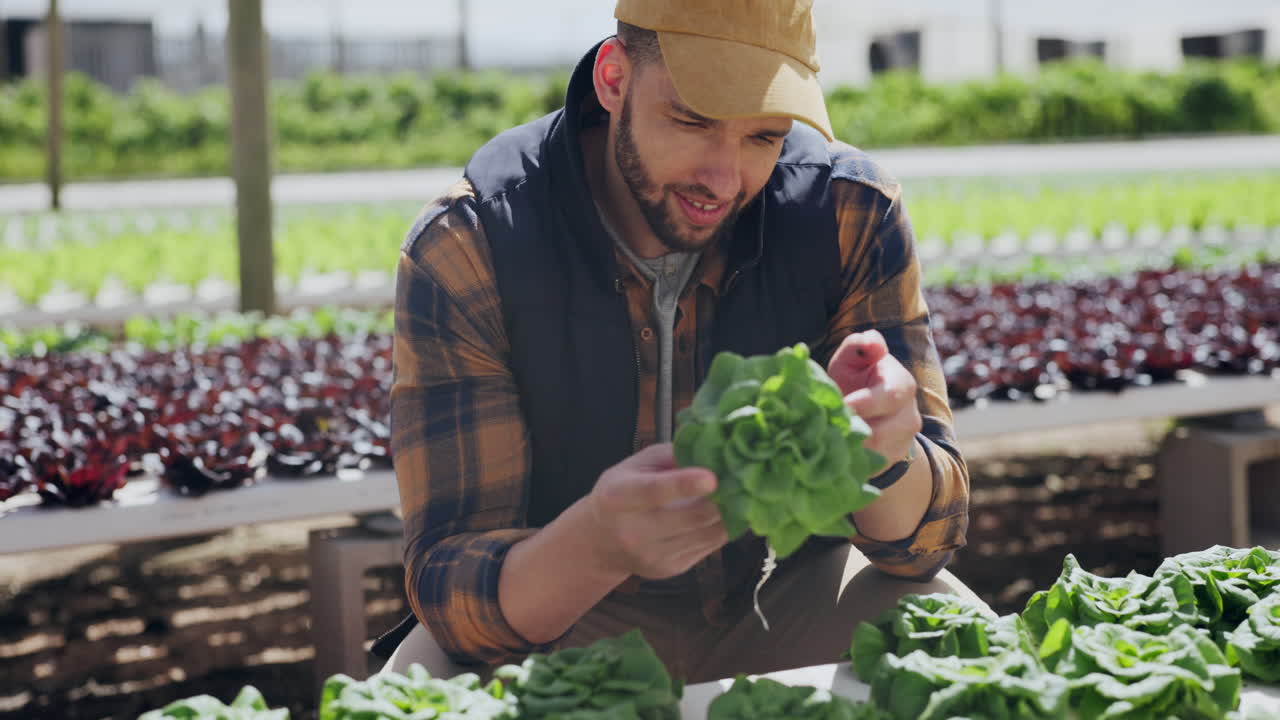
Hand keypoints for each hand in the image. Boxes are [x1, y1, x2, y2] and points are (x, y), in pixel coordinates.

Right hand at [584, 443, 728, 579]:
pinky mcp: (672, 569)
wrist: (601, 542)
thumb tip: (711, 451)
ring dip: (730, 513)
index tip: (712, 477)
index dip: (684, 484)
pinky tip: (725, 513)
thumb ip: (670, 455)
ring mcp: (653, 555)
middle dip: (723, 498)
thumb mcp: (634, 465)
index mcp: (618, 497)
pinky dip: (723, 527)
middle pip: (691, 517)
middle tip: (743, 479)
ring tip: (740, 493)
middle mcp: (633, 531)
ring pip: (708, 533)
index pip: (654, 492)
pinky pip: (710, 546)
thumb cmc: (621, 493)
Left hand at [826, 329, 921, 466]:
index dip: (865, 403)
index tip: (840, 406)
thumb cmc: (855, 378)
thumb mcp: (854, 358)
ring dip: (848, 447)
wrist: (868, 411)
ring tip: (823, 439)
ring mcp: (902, 443)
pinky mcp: (890, 463)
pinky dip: (848, 461)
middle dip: (851, 429)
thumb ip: (860, 345)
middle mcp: (909, 417)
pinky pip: (870, 468)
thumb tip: (871, 342)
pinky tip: (830, 453)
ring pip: (875, 454)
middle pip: (882, 432)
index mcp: (902, 386)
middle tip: (823, 427)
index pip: (890, 396)